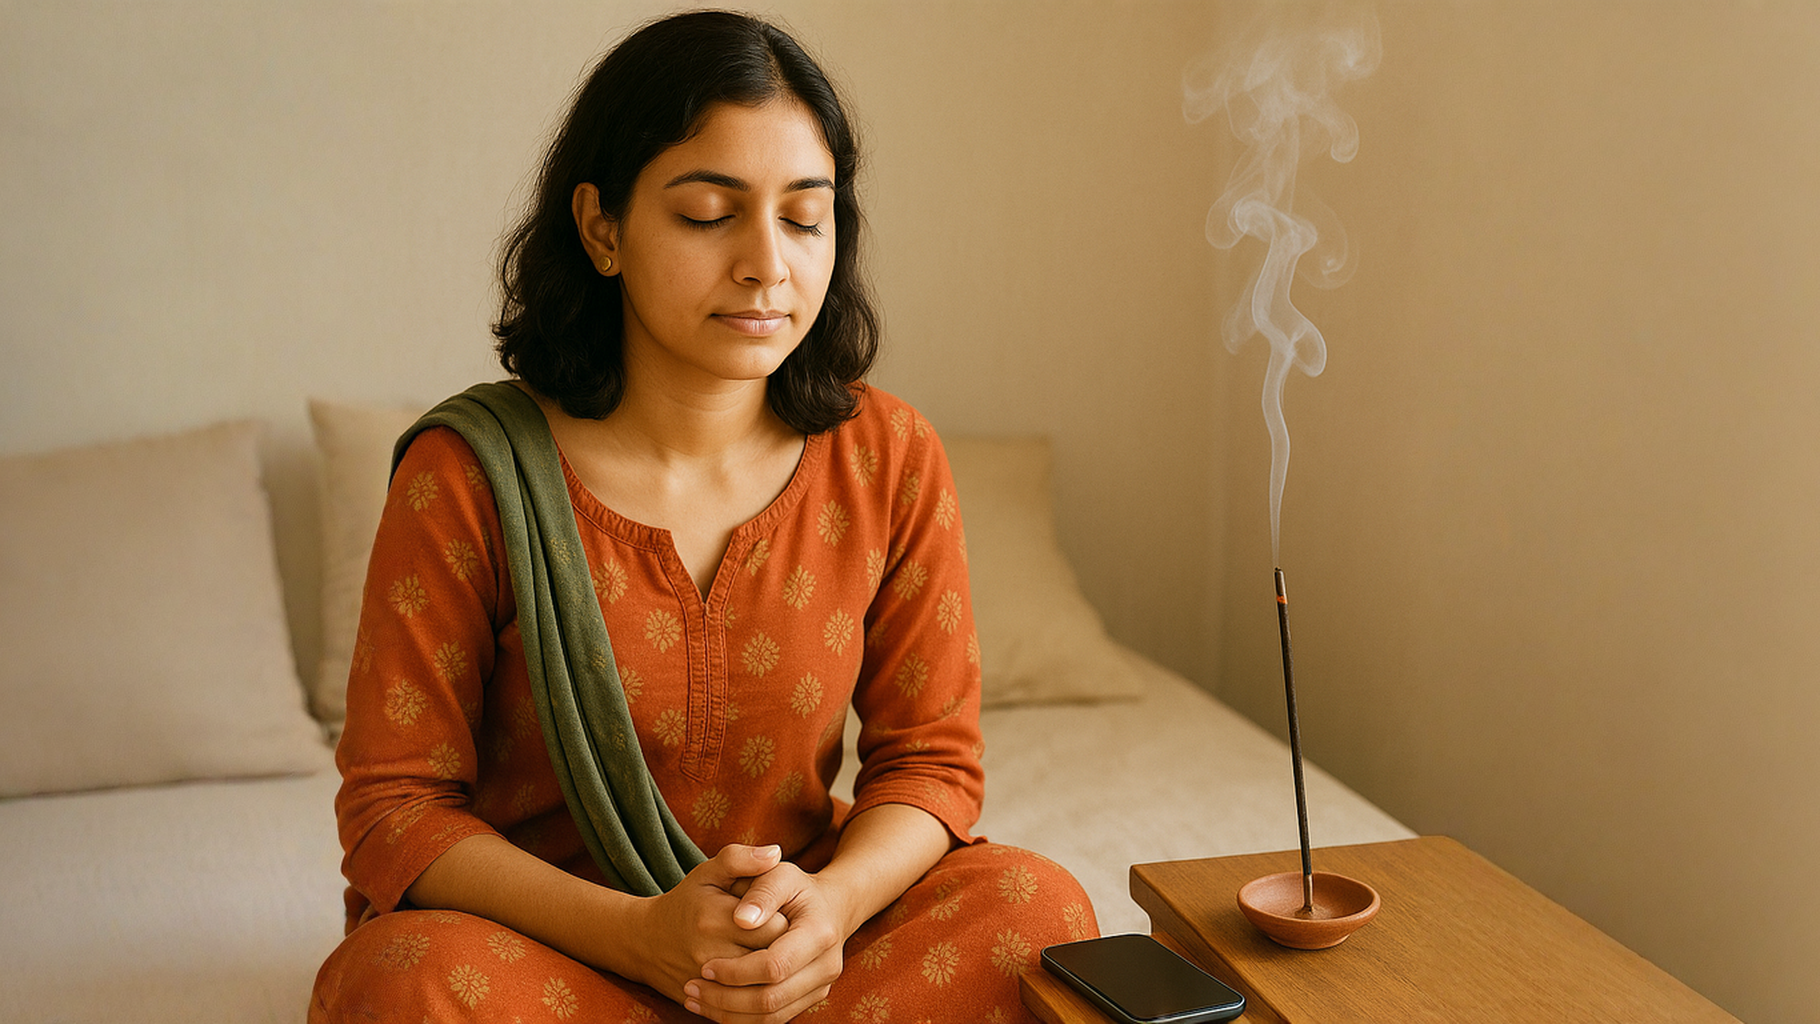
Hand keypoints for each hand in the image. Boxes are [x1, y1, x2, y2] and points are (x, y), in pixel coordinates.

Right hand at [622, 845, 791, 1003]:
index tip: (783, 915)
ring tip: (774, 958)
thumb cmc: (687, 902)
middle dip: (786, 950)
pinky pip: (746, 1010)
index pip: (776, 927)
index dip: (788, 921)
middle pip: (772, 960)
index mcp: (716, 918)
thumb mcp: (708, 873)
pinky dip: (760, 997)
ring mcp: (707, 985)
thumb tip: (775, 852)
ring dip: (776, 977)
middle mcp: (711, 954)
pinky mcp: (705, 1005)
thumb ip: (741, 859)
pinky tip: (762, 981)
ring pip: (762, 989)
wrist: (646, 942)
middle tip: (785, 939)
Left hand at [681, 862, 852, 1022]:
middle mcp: (826, 966)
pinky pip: (774, 1020)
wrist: (829, 908)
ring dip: (729, 1013)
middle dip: (726, 998)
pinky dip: (741, 1018)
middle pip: (771, 998)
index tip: (705, 965)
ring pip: (771, 1016)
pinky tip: (714, 1007)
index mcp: (819, 933)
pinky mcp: (810, 999)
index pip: (774, 965)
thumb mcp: (780, 875)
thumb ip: (762, 891)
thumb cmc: (795, 889)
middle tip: (692, 987)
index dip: (736, 970)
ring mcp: (821, 986)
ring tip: (695, 999)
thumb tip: (742, 919)